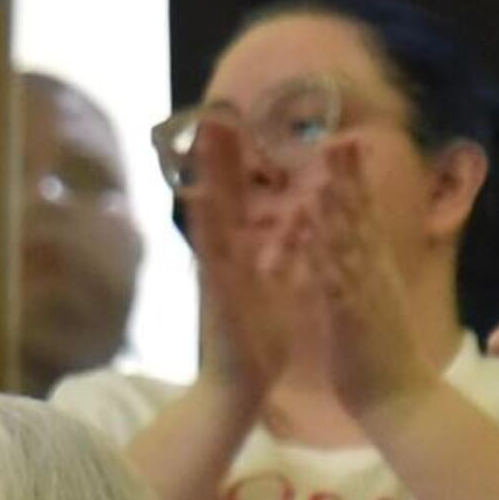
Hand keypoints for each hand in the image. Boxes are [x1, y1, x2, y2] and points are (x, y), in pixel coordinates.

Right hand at [184, 118, 291, 401]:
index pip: (239, 198)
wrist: (237, 389)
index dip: (238, 161)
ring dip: (208, 173)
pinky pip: (212, 251)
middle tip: (213, 110)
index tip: (234, 121)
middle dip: (217, 154)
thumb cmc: (257, 342)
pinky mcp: (216, 292)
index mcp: (241, 254)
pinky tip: (201, 196)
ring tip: (205, 136)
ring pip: (211, 212)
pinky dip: (206, 223)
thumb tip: (296, 220)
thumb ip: (284, 250)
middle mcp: (223, 256)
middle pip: (219, 194)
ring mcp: (216, 271)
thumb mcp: (276, 285)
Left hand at [285, 143, 433, 417]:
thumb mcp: (366, 304)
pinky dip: (327, 249)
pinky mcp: (353, 315)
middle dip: (351, 176)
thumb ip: (360, 276)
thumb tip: (354, 254)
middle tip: (342, 135)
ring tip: (327, 174)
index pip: (364, 218)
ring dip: (340, 200)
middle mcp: (373, 274)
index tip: (345, 144)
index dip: (355, 181)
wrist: (399, 401)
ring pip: (351, 238)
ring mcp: (366, 292)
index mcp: (372, 272)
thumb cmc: (377, 355)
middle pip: (363, 217)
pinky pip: (338, 277)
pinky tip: (316, 228)